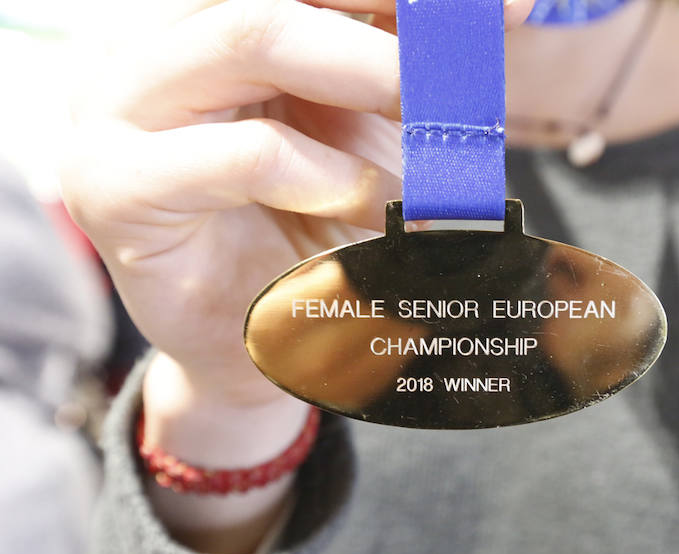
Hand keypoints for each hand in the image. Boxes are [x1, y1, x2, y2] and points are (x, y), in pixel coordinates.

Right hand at [60, 0, 533, 553]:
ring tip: (424, 135)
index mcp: (214, 24)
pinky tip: (364, 205)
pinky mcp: (114, 186)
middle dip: (386, 10)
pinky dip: (323, 173)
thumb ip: (397, 70)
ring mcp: (120, 109)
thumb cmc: (311, 233)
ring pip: (248, 35)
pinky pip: (242, 153)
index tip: (515, 6)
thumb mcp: (366, 135)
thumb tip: (494, 13)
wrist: (258, 345)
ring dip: (362, 76)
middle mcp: (157, 45)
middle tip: (466, 64)